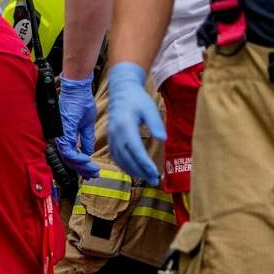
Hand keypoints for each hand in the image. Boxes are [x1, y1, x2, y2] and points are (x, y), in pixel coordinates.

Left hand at [57, 75, 99, 179]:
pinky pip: (67, 149)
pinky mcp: (63, 131)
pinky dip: (77, 157)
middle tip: (93, 174)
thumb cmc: (82, 103)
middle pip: (69, 160)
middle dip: (82, 169)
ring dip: (81, 165)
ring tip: (92, 169)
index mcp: (66, 135)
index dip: (80, 165)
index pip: (71, 155)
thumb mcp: (87, 124)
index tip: (91, 170)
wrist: (80, 90)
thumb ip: (86, 139)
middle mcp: (61, 136)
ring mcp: (61, 134)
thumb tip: (88, 152)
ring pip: (67, 157)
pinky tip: (86, 159)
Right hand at [105, 63, 164, 185]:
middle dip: (141, 171)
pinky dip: (124, 166)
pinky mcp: (110, 139)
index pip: (135, 150)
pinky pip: (115, 157)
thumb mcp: (149, 108)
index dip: (145, 164)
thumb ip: (156, 124)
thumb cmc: (137, 99)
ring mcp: (111, 137)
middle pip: (127, 158)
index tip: (155, 173)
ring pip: (120, 160)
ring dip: (133, 171)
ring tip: (146, 178)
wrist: (121, 91)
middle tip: (154, 181)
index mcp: (125, 126)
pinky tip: (134, 171)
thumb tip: (163, 140)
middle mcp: (115, 134)